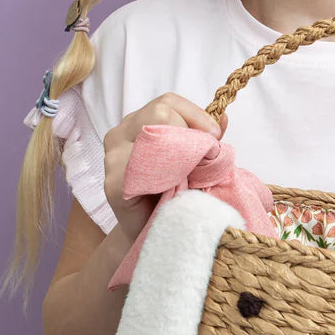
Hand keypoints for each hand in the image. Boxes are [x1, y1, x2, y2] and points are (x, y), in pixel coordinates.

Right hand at [102, 93, 227, 240]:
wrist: (157, 232)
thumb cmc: (175, 193)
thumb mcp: (195, 159)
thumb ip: (205, 137)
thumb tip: (222, 118)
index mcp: (138, 122)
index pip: (167, 102)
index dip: (196, 114)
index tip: (215, 136)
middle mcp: (120, 133)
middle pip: (160, 112)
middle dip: (189, 132)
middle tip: (204, 157)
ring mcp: (112, 157)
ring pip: (152, 135)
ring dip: (180, 155)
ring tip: (189, 175)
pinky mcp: (113, 183)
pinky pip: (143, 168)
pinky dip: (166, 175)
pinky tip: (174, 187)